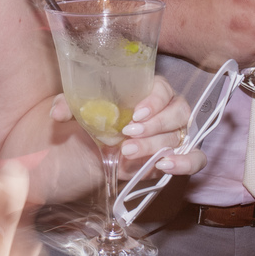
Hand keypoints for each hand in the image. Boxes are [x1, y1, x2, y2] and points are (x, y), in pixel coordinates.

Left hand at [50, 76, 206, 176]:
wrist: (88, 155)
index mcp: (148, 92)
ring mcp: (173, 135)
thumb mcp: (76, 112)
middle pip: (179, 112)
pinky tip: (165, 166)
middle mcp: (166, 111)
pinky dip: (186, 162)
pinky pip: (195, 158)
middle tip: (127, 135)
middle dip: (155, 125)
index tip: (136, 113)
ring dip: (157, 146)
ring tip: (128, 153)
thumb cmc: (91, 124)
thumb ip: (69, 105)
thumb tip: (59, 112)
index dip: (154, 101)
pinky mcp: (175, 158)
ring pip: (181, 136)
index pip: (164, 89)